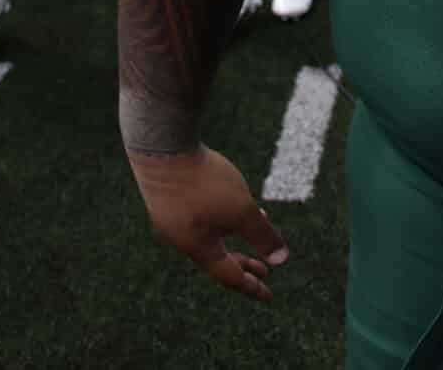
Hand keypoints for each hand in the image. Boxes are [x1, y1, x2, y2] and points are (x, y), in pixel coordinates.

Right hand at [129, 145, 289, 302]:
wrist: (162, 147)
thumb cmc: (204, 182)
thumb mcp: (242, 211)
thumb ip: (262, 236)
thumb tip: (281, 261)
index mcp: (198, 248)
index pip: (229, 275)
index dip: (251, 286)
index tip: (268, 295)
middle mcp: (181, 238)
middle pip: (216, 258)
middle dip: (242, 263)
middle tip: (264, 271)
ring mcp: (171, 218)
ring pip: (208, 235)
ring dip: (232, 236)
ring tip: (253, 227)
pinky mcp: (166, 197)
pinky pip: (198, 217)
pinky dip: (219, 218)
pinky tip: (228, 198)